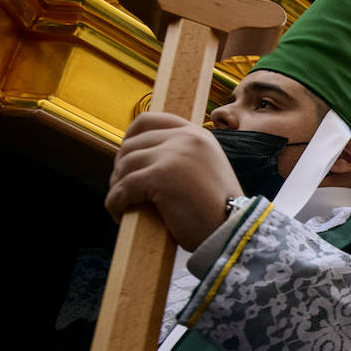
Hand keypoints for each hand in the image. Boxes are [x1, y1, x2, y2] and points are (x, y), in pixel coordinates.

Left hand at [107, 112, 241, 250]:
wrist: (234, 231)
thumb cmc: (220, 211)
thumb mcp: (206, 170)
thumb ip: (183, 156)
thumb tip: (142, 158)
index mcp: (198, 134)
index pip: (149, 120)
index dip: (130, 137)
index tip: (126, 157)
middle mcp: (186, 138)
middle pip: (131, 144)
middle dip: (121, 168)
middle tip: (123, 189)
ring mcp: (174, 155)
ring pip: (125, 166)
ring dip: (118, 187)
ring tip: (123, 204)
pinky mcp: (160, 176)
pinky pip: (124, 187)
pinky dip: (116, 202)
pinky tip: (119, 214)